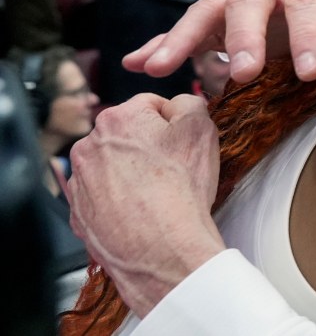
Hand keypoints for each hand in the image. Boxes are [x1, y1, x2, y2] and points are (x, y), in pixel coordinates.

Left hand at [67, 94, 225, 316]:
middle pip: (127, 136)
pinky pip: (102, 197)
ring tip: (158, 194)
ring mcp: (79, 182)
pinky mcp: (79, 214)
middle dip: (149, 147)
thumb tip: (179, 104)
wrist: (161, 248)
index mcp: (117, 119)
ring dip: (132, 174)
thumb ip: (189, 102)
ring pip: (113, 166)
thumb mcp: (201, 127)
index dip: (173, 122)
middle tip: (173, 169)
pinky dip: (120, 201)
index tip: (184, 143)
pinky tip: (141, 211)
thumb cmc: (180, 189)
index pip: (150, 105)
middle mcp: (89, 146)